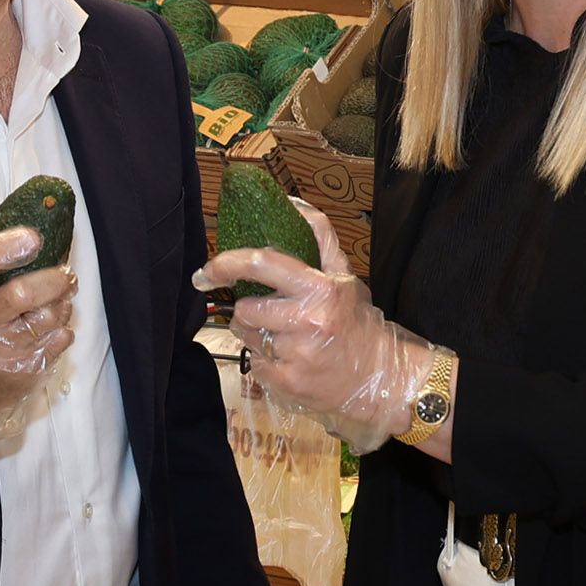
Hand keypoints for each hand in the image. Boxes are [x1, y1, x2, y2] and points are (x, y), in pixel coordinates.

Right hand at [0, 211, 75, 446]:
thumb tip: (21, 211)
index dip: (3, 246)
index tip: (33, 235)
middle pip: (19, 294)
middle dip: (51, 278)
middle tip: (65, 271)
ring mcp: (0, 348)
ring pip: (47, 316)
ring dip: (62, 300)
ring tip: (59, 294)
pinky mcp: (23, 368)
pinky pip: (59, 338)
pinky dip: (63, 326)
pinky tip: (51, 324)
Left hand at [201, 203, 430, 453]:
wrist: (379, 378)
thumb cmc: (357, 323)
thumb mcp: (344, 277)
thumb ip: (319, 238)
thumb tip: (292, 203)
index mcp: (320, 289)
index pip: (262, 264)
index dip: (227, 263)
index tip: (206, 271)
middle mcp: (306, 321)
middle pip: (244, 309)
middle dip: (251, 311)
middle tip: (273, 315)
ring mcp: (295, 355)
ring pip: (246, 337)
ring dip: (257, 335)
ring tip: (286, 338)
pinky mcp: (287, 383)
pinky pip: (255, 363)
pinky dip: (266, 361)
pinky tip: (290, 360)